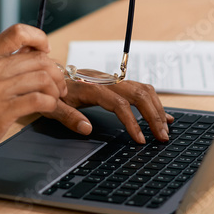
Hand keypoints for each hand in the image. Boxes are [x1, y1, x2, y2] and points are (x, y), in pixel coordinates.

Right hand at [0, 23, 66, 167]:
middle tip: (58, 85)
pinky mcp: (2, 111)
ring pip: (42, 78)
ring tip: (54, 97)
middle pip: (38, 59)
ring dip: (55, 89)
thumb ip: (9, 59)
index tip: (46, 51)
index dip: (39, 38)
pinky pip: (39, 100)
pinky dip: (50, 102)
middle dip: (56, 72)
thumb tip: (37, 46)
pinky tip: (48, 106)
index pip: (18, 31)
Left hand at [44, 80, 174, 143]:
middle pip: (138, 94)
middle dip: (153, 116)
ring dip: (156, 108)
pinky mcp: (114, 82)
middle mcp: (106, 81)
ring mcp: (112, 80)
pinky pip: (139, 88)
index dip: (132, 122)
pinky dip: (152, 101)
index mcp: (92, 87)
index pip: (120, 104)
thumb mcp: (51, 105)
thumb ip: (67, 116)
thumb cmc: (50, 90)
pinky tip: (161, 113)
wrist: (47, 73)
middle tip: (162, 137)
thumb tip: (87, 129)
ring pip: (142, 89)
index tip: (140, 140)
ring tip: (166, 128)